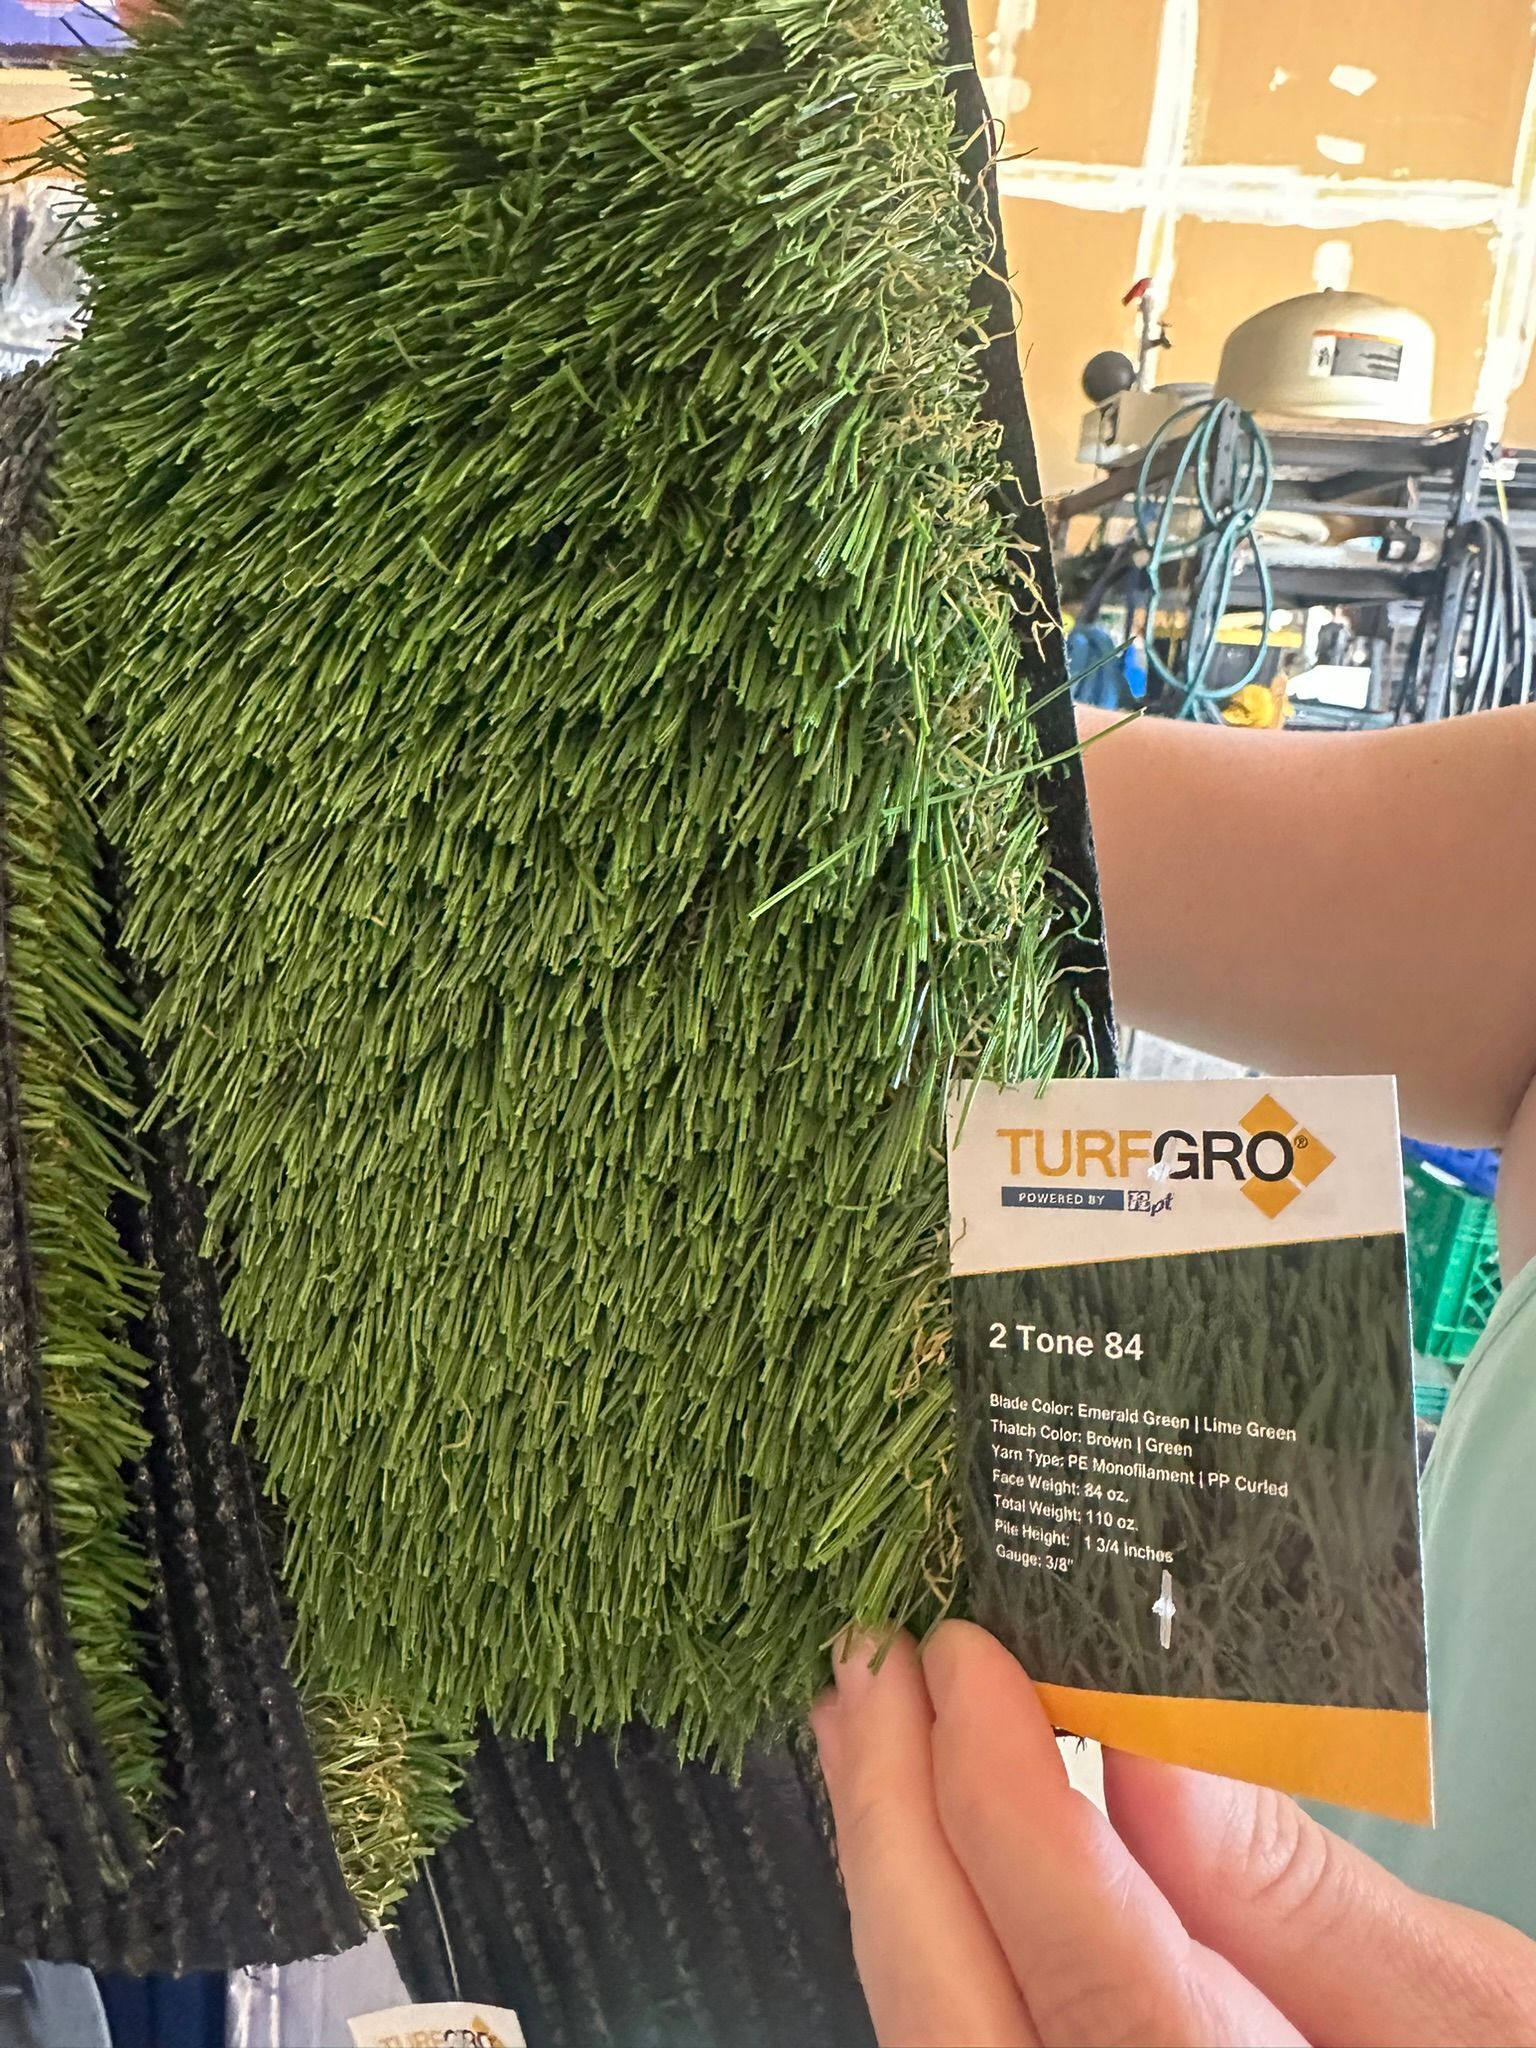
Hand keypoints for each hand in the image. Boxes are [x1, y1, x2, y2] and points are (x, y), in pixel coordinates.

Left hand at [811, 1620, 1535, 2046]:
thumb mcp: (1469, 2006)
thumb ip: (1301, 1891)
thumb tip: (1157, 1740)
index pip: (1102, 1982)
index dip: (1014, 1808)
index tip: (969, 1656)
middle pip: (955, 2016)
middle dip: (893, 1818)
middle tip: (873, 1662)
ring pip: (929, 2032)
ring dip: (886, 1864)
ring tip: (865, 1718)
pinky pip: (958, 2037)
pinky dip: (921, 1929)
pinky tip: (910, 1835)